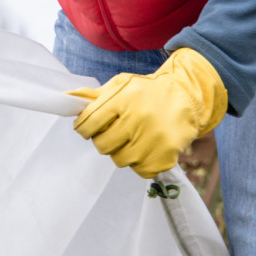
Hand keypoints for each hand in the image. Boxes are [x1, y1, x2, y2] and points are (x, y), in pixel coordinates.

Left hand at [68, 47, 226, 178]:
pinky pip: (140, 171)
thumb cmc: (148, 92)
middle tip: (115, 132)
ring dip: (122, 151)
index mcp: (125, 98)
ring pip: (120, 160)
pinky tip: (147, 147)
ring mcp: (154, 139)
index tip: (89, 127)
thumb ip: (94, 96)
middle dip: (104, 139)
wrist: (187, 96)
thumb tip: (67, 99)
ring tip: (133, 138)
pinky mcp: (165, 156)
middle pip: (102, 145)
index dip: (84, 128)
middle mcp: (139, 118)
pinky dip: (140, 162)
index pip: (88, 123)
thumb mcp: (122, 85)